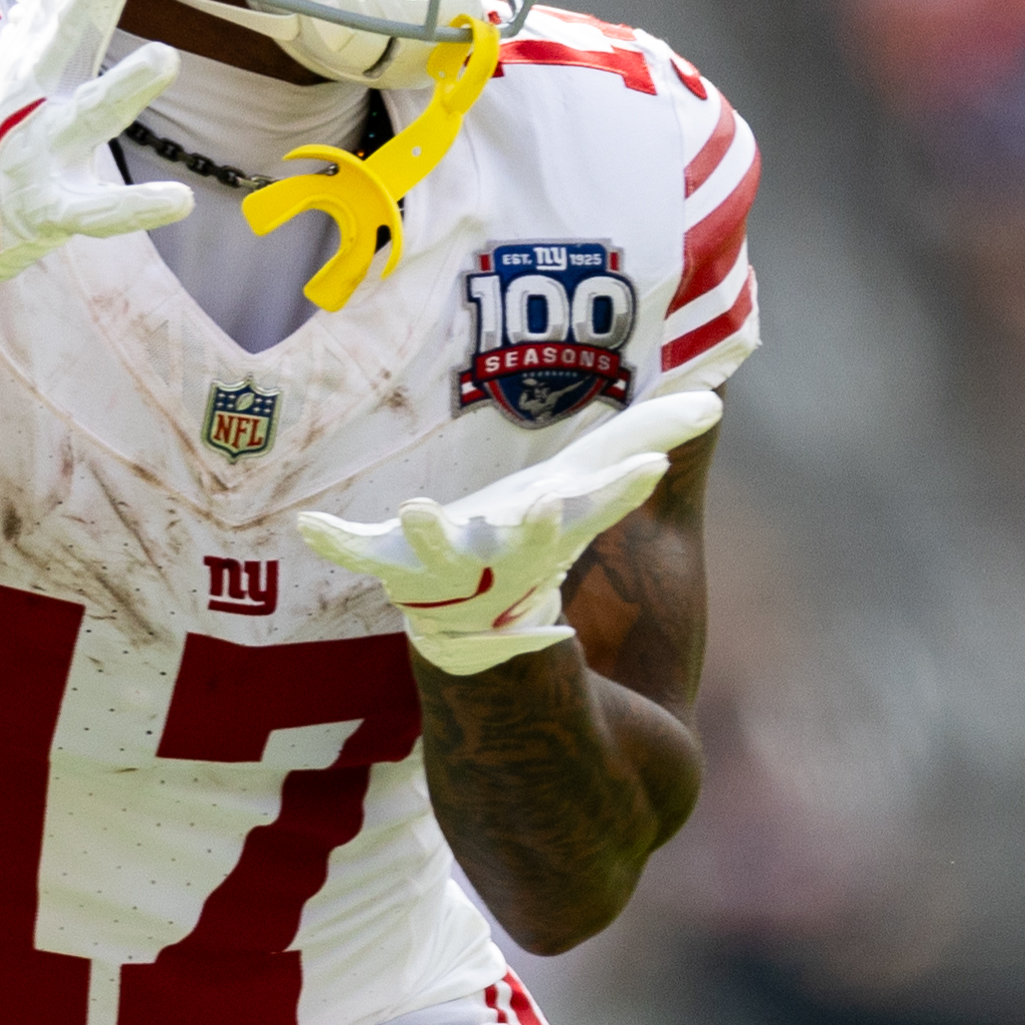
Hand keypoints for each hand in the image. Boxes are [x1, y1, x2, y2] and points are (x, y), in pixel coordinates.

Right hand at [0, 0, 194, 342]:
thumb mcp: (6, 71)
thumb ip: (35, 15)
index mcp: (33, 61)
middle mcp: (33, 95)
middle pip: (70, 30)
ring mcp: (36, 152)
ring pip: (87, 116)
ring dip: (125, 89)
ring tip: (168, 60)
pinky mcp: (47, 210)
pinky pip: (95, 211)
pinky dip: (134, 208)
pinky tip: (178, 200)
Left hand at [295, 393, 724, 674]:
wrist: (475, 622)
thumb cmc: (533, 539)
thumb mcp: (587, 494)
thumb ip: (639, 448)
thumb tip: (714, 402)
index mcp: (548, 534)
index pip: (592, 512)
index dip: (618, 492)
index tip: (645, 466)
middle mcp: (500, 554)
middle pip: (518, 542)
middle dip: (529, 528)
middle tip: (543, 506)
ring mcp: (440, 563)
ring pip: (432, 551)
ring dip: (425, 532)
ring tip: (419, 506)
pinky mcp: (388, 562)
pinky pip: (357, 552)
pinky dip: (337, 541)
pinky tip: (310, 525)